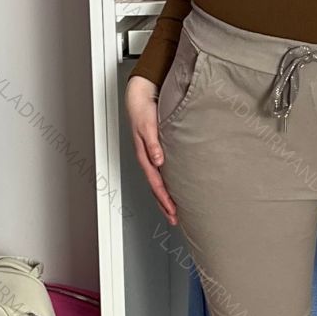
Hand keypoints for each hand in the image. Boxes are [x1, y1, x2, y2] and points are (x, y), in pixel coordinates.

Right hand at [125, 75, 177, 224]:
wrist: (140, 96)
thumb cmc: (143, 109)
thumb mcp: (147, 125)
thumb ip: (153, 143)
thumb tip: (158, 161)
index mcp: (145, 155)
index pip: (156, 182)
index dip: (164, 198)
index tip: (173, 210)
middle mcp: (148, 158)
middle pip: (156, 187)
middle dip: (165, 205)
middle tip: (175, 219)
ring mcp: (152, 156)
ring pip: (159, 182)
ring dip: (165, 198)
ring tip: (175, 212)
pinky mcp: (157, 151)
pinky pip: (162, 172)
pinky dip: (167, 184)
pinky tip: (175, 189)